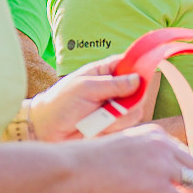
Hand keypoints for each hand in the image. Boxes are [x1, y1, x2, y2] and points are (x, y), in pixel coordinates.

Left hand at [28, 55, 151, 140]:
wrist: (47, 129)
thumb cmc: (61, 102)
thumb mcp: (85, 88)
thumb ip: (112, 84)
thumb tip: (138, 79)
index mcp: (105, 71)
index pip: (130, 63)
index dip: (141, 67)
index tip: (145, 76)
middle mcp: (113, 88)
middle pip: (139, 91)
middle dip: (128, 101)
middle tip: (111, 105)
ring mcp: (114, 107)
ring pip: (134, 112)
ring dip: (117, 118)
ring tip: (95, 119)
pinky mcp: (113, 125)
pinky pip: (125, 127)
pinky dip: (112, 129)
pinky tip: (96, 128)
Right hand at [64, 125, 192, 192]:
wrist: (69, 171)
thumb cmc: (82, 167)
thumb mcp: (117, 161)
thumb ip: (138, 175)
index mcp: (152, 134)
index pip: (180, 153)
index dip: (179, 174)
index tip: (172, 189)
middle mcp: (162, 146)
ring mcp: (163, 166)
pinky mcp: (160, 189)